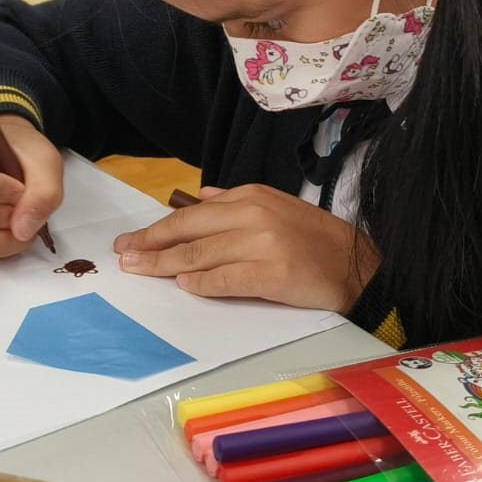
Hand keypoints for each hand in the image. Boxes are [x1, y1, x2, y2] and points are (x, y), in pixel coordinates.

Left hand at [113, 184, 379, 312]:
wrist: (358, 267)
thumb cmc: (315, 241)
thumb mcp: (277, 208)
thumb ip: (236, 202)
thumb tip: (200, 196)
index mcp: (251, 196)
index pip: (193, 214)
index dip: (158, 229)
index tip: (132, 241)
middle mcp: (253, 215)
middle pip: (189, 231)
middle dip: (151, 245)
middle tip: (123, 258)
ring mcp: (262, 244)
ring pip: (200, 255)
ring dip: (165, 265)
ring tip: (141, 272)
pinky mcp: (271, 274)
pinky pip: (225, 279)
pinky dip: (202, 283)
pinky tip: (183, 285)